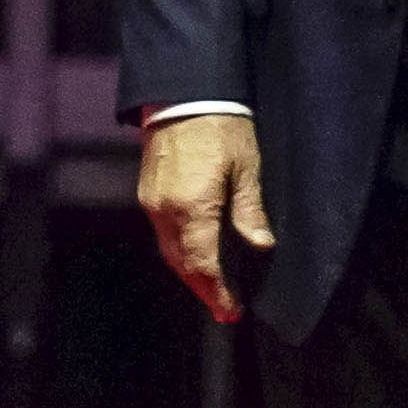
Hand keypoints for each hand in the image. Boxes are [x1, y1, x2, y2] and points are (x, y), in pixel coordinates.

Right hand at [138, 113, 274, 323]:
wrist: (182, 94)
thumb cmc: (220, 128)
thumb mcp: (245, 169)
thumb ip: (249, 211)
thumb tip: (259, 246)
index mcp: (192, 208)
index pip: (204, 264)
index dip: (218, 292)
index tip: (232, 312)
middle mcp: (165, 211)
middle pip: (182, 264)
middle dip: (203, 289)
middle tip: (224, 311)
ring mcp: (152, 202)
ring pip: (169, 251)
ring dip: (190, 273)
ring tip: (211, 289)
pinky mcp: (148, 192)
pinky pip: (163, 234)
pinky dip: (180, 253)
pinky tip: (194, 255)